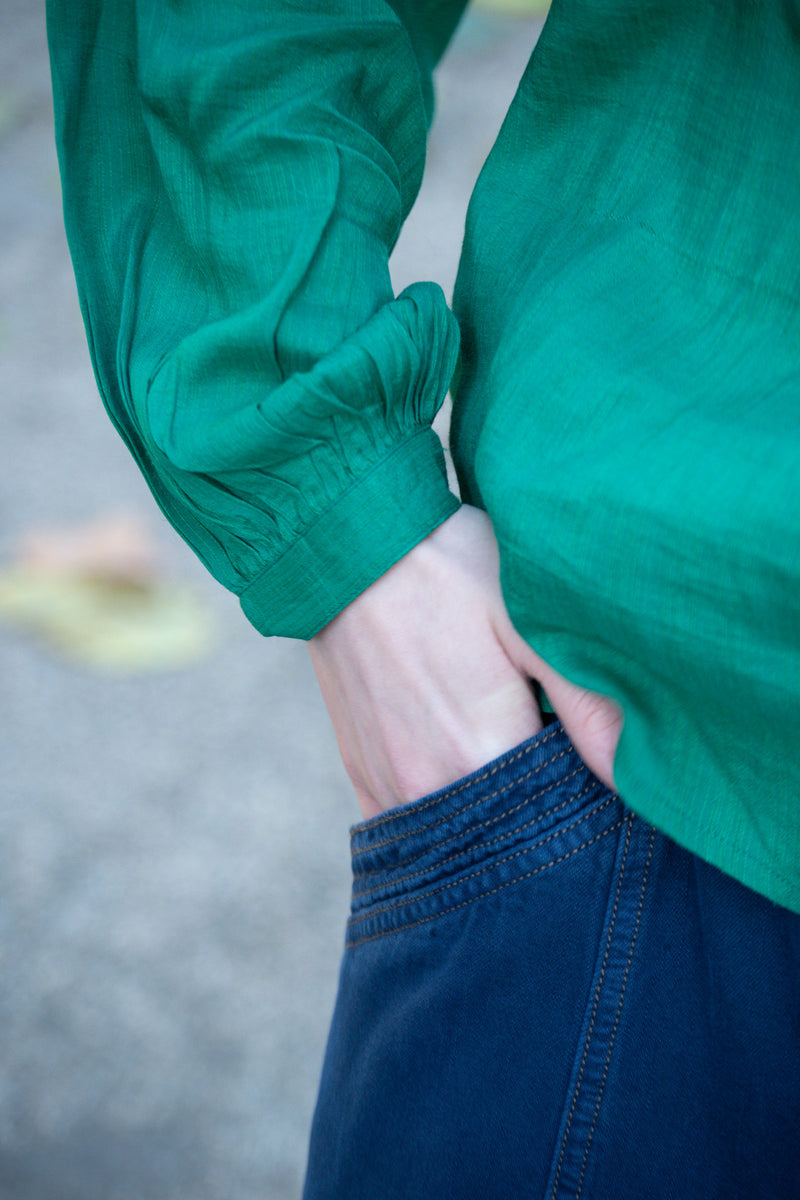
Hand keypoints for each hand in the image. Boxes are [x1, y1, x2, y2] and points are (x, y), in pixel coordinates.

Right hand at [309, 506, 621, 817]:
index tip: (593, 768)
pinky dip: (438, 815)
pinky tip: (460, 781)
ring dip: (486, 817)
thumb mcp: (528, 621)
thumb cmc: (447, 569)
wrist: (348, 542)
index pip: (553, 813)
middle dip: (535, 813)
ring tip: (508, 761)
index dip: (581, 796)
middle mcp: (428, 785)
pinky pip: (403, 825)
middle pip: (502, 831)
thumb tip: (634, 777)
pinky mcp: (359, 770)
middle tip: (555, 757)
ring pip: (453, 833)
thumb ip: (585, 704)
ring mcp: (387, 783)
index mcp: (481, 753)